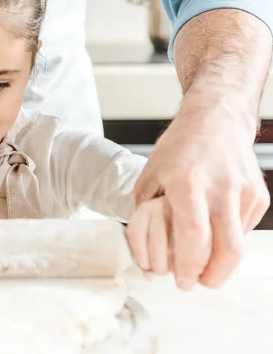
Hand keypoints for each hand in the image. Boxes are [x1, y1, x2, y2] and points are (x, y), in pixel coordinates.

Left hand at [133, 95, 268, 290]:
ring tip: (204, 269)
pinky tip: (214, 235)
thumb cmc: (177, 149)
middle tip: (197, 283)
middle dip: (212, 276)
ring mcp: (244, 191)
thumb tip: (147, 257)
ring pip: (240, 244)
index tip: (181, 280)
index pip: (194, 235)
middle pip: (227, 249)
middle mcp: (220, 187)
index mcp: (187, 182)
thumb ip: (146, 215)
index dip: (188, 265)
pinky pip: (245, 229)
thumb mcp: (149, 176)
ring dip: (222, 265)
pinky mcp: (258, 194)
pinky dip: (229, 241)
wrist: (214, 119)